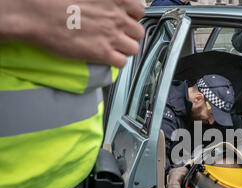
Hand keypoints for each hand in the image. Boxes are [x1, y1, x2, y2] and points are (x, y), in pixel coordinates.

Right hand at [1, 0, 144, 67]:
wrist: (35, 12)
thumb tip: (108, 3)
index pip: (139, 10)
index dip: (132, 16)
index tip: (124, 18)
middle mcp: (117, 17)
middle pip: (138, 31)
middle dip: (129, 34)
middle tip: (116, 34)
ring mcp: (111, 36)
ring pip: (134, 48)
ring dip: (125, 48)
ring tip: (112, 47)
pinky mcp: (102, 53)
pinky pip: (122, 62)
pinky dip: (116, 61)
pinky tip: (105, 57)